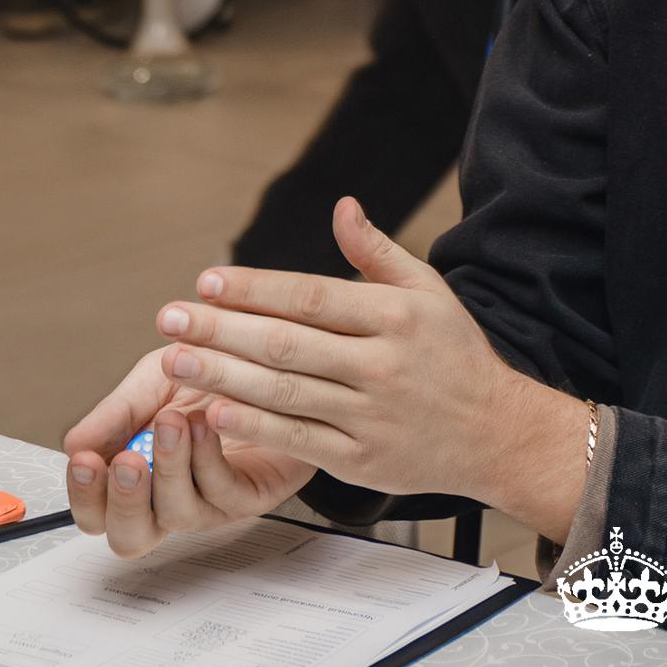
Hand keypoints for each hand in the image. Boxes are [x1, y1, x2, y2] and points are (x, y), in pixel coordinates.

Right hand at [63, 350, 310, 557]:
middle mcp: (169, 498)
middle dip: (123, 501)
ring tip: (174, 421)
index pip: (97, 510)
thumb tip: (75, 445)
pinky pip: (223, 492)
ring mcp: (209, 503)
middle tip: (128, 461)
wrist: (274, 360)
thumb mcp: (155, 380)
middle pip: (129, 536)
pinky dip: (210, 458)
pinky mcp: (251, 495)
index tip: (85, 459)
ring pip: (177, 514)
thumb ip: (118, 412)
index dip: (85, 496)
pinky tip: (208, 423)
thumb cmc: (213, 375)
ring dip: (170, 468)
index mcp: (137, 474)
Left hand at [149, 198, 587, 537]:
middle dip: (221, 330)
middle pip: (287, 344)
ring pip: (284, 393)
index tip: (206, 280)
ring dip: (222, 378)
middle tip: (170, 318)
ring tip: (175, 362)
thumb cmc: (455, 354)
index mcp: (395, 314)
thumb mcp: (428, 290)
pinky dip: (254, 427)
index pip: (310, 296)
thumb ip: (376, 252)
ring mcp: (370, 416)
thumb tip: (341, 206)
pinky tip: (213, 414)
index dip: (255, 288)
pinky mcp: (362, 460)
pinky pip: (298, 441)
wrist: (497, 432)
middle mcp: (382, 364)